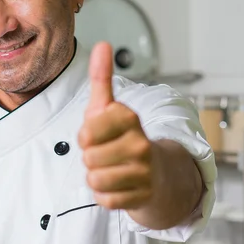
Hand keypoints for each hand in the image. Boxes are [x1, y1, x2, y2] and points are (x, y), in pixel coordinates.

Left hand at [78, 42, 153, 210]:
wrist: (158, 173)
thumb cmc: (124, 137)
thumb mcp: (110, 107)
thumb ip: (102, 78)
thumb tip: (102, 44)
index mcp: (129, 119)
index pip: (86, 131)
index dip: (85, 135)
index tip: (97, 133)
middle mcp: (140, 144)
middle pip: (88, 157)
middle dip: (90, 157)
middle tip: (106, 153)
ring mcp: (143, 172)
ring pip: (94, 179)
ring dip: (96, 176)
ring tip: (111, 168)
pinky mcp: (142, 197)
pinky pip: (104, 199)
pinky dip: (105, 195)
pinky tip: (118, 185)